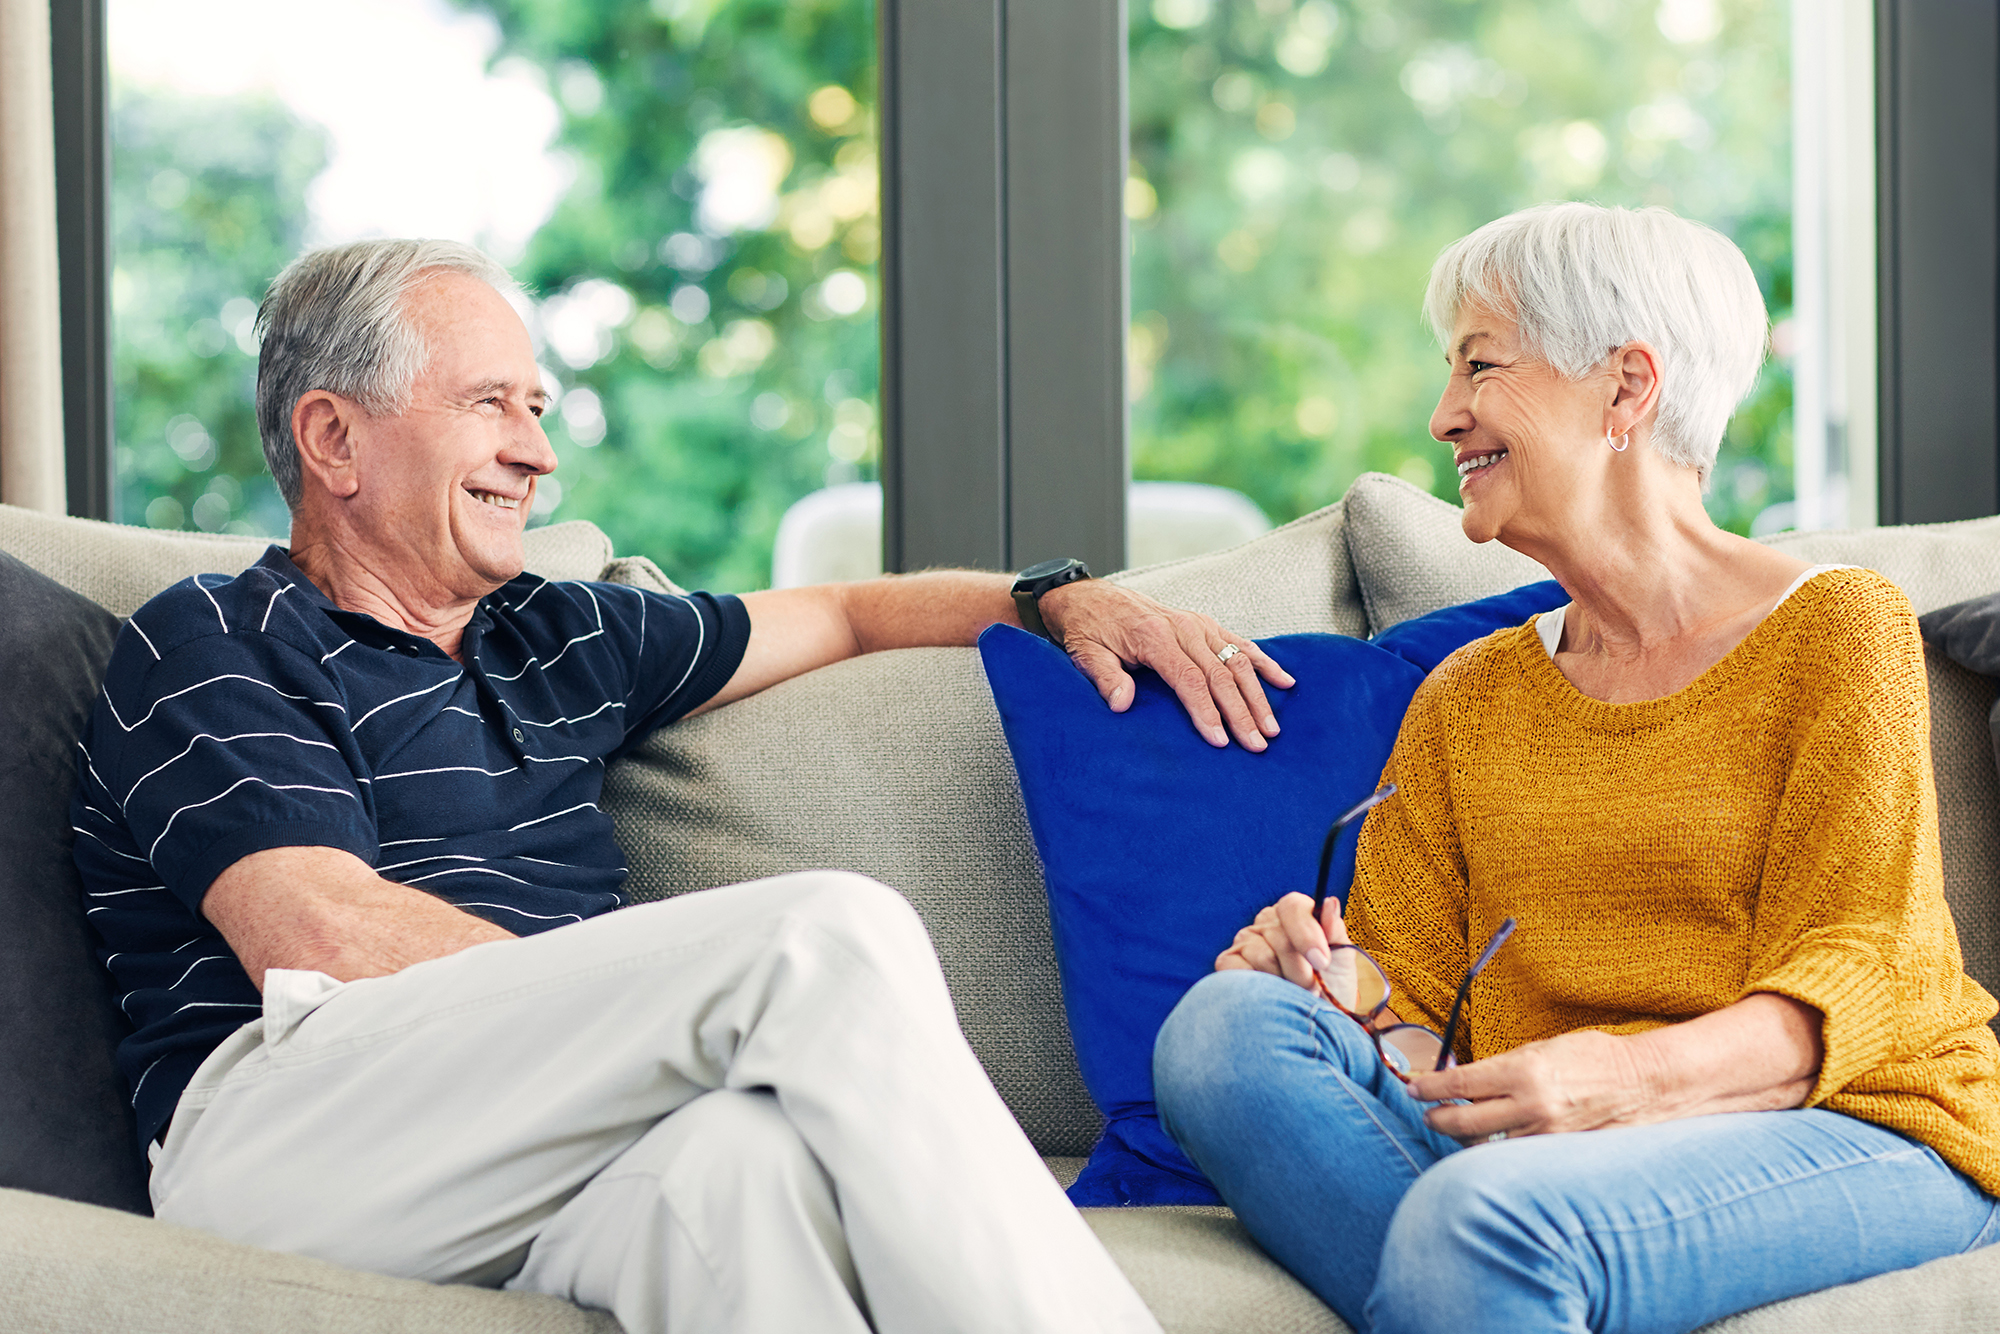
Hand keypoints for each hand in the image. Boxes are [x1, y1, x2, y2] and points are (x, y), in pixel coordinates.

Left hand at [1038, 580, 1293, 749]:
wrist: (1091, 599)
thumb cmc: (1089, 630)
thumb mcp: (1086, 654)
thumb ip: (1105, 678)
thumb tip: (1121, 704)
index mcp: (1155, 636)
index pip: (1189, 680)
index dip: (1207, 711)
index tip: (1220, 740)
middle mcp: (1183, 627)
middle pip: (1220, 674)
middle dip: (1241, 712)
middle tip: (1256, 744)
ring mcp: (1198, 624)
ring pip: (1237, 661)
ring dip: (1258, 695)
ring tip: (1271, 728)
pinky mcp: (1205, 625)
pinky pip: (1241, 643)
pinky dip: (1264, 663)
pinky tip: (1285, 681)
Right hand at [1216, 891, 1347, 990]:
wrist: (1315, 1022)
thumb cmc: (1330, 988)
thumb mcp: (1342, 959)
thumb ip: (1334, 929)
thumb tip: (1330, 903)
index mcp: (1294, 914)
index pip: (1292, 907)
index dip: (1307, 934)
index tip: (1321, 962)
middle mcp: (1266, 923)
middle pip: (1279, 937)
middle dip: (1301, 969)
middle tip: (1310, 988)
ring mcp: (1245, 942)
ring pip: (1262, 957)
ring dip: (1283, 983)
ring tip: (1292, 994)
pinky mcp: (1228, 963)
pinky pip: (1237, 970)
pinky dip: (1258, 989)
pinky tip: (1269, 996)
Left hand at [1405, 1029, 1666, 1141]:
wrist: (1645, 1084)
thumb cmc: (1595, 1058)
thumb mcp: (1543, 1048)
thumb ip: (1503, 1067)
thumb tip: (1466, 1078)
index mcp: (1524, 1071)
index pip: (1460, 1083)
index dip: (1429, 1087)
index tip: (1414, 1087)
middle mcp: (1531, 1106)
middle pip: (1462, 1122)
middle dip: (1437, 1117)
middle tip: (1427, 1112)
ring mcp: (1546, 1135)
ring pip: (1485, 1146)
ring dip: (1463, 1138)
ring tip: (1454, 1127)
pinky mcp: (1558, 1154)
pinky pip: (1515, 1157)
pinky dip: (1496, 1151)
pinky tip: (1488, 1144)